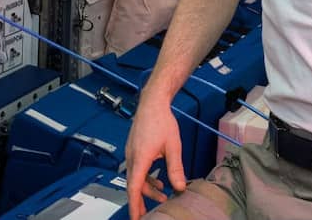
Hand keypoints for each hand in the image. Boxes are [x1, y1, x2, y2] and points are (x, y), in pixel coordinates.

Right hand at [125, 93, 186, 219]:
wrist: (152, 103)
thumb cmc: (161, 120)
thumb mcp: (173, 146)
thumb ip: (176, 168)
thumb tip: (180, 186)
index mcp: (140, 158)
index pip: (134, 187)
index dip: (135, 204)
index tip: (135, 218)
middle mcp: (132, 157)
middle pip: (134, 185)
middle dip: (140, 202)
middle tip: (146, 216)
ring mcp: (131, 153)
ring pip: (136, 178)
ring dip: (147, 189)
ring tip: (163, 196)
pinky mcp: (134, 150)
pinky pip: (138, 169)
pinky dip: (146, 178)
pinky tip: (158, 182)